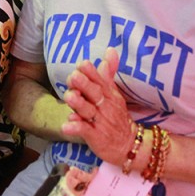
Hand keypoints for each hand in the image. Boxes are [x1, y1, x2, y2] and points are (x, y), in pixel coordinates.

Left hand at [61, 48, 133, 165]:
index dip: (91, 72)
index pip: (100, 80)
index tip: (82, 63)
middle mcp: (105, 106)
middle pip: (94, 93)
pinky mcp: (96, 137)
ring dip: (78, 104)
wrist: (128, 145)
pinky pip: (85, 131)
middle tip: (73, 76)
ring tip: (68, 97)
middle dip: (84, 84)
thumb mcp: (114, 93)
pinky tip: (66, 126)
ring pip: (88, 111)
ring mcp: (100, 122)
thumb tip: (110, 50)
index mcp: (108, 94)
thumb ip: (108, 73)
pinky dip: (76, 128)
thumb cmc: (116, 116)